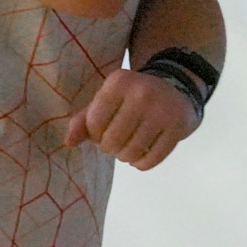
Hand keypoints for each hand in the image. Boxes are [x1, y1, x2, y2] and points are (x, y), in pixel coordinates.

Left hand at [63, 67, 200, 170]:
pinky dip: (141, 164)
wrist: (176, 88)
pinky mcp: (178, 128)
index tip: (103, 131)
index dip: (95, 134)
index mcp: (118, 82)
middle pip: (112, 141)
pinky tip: (142, 154)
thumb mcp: (108, 99)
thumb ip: (84, 119)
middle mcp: (141, 93)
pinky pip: (151, 160)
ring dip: (125, 157)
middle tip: (117, 142)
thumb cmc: (133, 97)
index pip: (94, 122)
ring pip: (131, 153)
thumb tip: (69, 142)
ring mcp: (162, 111)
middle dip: (110, 148)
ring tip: (129, 147)